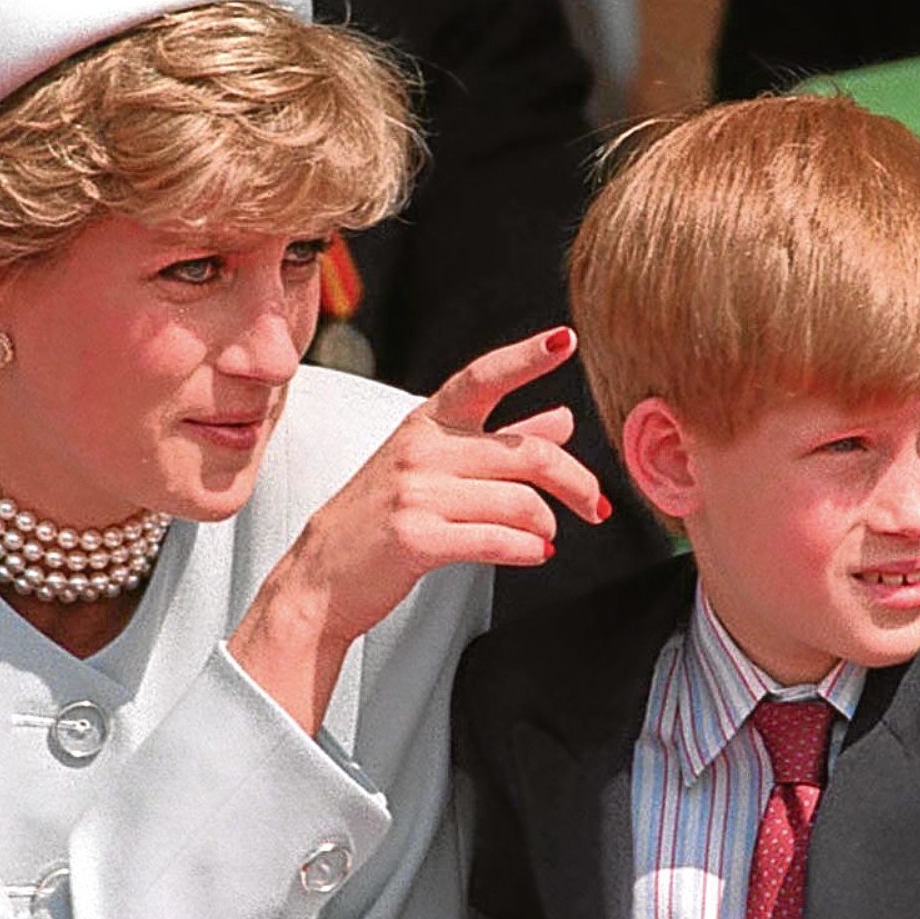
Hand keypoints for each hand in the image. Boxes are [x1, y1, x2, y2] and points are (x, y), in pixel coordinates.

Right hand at [229, 327, 607, 731]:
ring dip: (547, 525)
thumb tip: (562, 418)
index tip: (565, 341)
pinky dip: (528, 550)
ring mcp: (416, 492)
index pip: (482, 377)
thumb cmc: (381, 517)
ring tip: (546, 537)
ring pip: (520, 501)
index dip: (526, 357)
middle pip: (527, 453)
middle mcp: (422, 448)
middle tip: (597, 505)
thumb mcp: (433, 466)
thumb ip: (501, 440)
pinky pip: (498, 540)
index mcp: (427, 422)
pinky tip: (534, 554)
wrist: (322, 576)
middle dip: (575, 482)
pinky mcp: (416, 538)